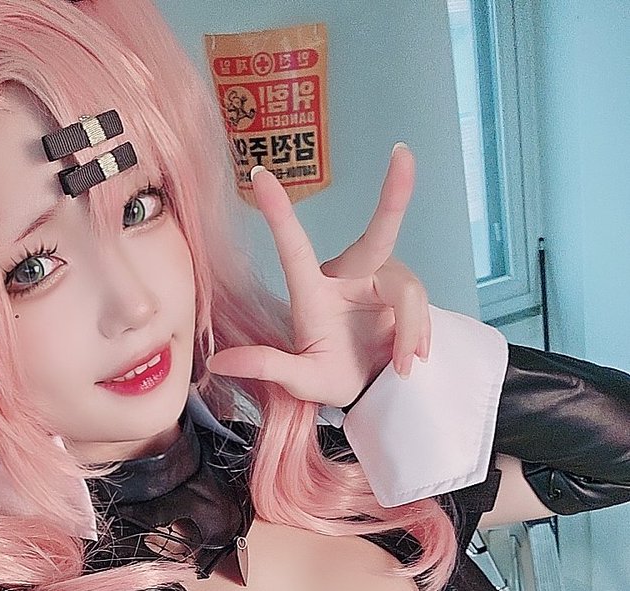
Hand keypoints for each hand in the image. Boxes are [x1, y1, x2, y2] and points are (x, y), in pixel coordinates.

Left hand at [206, 144, 430, 406]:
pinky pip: (419, 304)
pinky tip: (411, 360)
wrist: (370, 391)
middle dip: (394, 195)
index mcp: (312, 291)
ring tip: (402, 366)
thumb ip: (266, 366)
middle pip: (377, 235)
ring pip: (407, 291)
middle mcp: (349, 275)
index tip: (260, 174)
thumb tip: (216, 365)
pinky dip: (419, 334)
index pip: (294, 248)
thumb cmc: (331, 379)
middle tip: (403, 153)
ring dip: (409, 330)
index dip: (279, 212)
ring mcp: (380, 279)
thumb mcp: (300, 379)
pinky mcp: (404, 290)